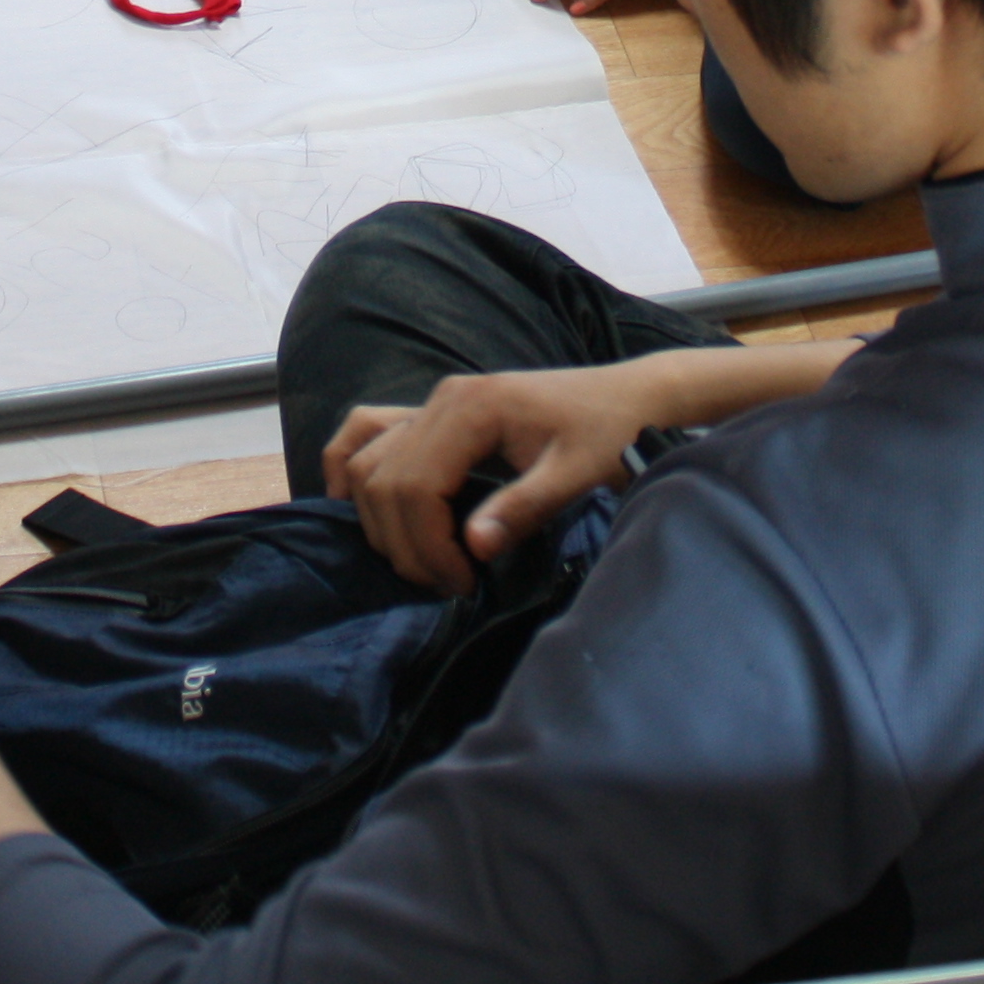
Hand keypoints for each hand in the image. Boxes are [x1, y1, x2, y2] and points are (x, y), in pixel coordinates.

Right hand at [323, 363, 672, 594]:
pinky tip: (356, 507)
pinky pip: (368, 434)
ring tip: (423, 561)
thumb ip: (524, 508)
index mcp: (474, 408)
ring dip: (380, 521)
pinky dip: (351, 468)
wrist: (631, 400)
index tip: (462, 584)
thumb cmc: (611, 434)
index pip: (416, 485)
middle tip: (446, 584)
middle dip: (404, 544)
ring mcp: (434, 403)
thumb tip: (473, 547)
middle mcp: (442, 399)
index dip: (428, 545)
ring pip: (367, 462)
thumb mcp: (578, 474)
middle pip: (383, 480)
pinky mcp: (436, 414)